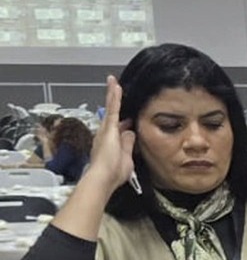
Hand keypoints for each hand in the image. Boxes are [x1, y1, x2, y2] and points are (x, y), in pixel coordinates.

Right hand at [88, 75, 137, 193]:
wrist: (103, 177)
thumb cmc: (113, 173)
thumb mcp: (126, 158)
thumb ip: (128, 145)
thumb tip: (131, 134)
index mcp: (111, 143)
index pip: (119, 129)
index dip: (125, 123)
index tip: (130, 120)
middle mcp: (105, 134)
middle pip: (113, 115)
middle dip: (115, 103)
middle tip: (117, 90)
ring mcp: (106, 129)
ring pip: (111, 108)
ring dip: (113, 95)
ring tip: (114, 82)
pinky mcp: (108, 126)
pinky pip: (113, 108)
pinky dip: (114, 97)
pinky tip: (115, 86)